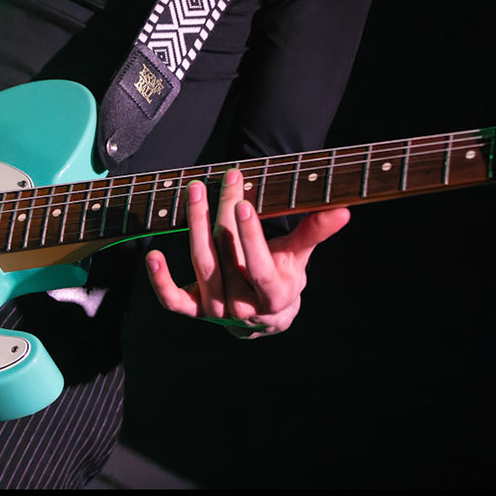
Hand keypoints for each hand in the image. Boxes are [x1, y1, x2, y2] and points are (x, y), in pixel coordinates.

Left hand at [145, 168, 349, 336]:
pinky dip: (161, 281)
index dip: (251, 237)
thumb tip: (343, 210)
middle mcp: (241, 307)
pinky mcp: (194, 310)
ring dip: (195, 226)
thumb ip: (315, 232)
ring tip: (197, 190)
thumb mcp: (300, 257)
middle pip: (226, 256)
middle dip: (223, 213)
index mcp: (272, 296)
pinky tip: (153, 256)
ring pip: (201, 266)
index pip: (259, 266)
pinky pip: (173, 300)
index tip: (243, 204)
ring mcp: (215, 310)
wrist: (263, 317)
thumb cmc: (283, 279)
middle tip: (226, 178)